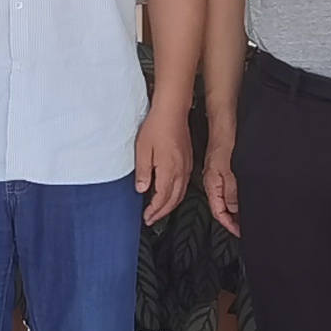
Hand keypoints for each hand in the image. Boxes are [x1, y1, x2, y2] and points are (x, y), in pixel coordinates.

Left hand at [131, 98, 192, 225]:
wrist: (172, 111)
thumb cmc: (156, 127)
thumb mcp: (142, 150)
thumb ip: (143, 172)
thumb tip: (141, 189)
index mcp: (169, 170)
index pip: (162, 198)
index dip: (154, 210)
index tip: (146, 217)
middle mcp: (180, 171)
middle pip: (173, 200)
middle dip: (162, 212)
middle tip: (151, 219)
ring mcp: (186, 166)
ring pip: (181, 193)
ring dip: (170, 205)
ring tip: (159, 211)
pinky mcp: (188, 161)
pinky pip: (184, 184)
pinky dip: (177, 195)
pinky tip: (170, 194)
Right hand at [200, 125, 241, 236]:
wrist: (226, 120)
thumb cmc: (226, 142)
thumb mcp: (231, 171)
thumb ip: (233, 193)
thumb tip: (235, 211)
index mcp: (212, 185)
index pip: (218, 212)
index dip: (230, 224)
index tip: (242, 232)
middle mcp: (214, 182)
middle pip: (223, 207)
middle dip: (235, 219)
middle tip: (250, 227)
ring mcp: (221, 175)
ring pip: (229, 198)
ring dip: (239, 208)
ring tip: (253, 216)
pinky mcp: (227, 168)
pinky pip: (233, 188)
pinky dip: (242, 196)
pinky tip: (251, 196)